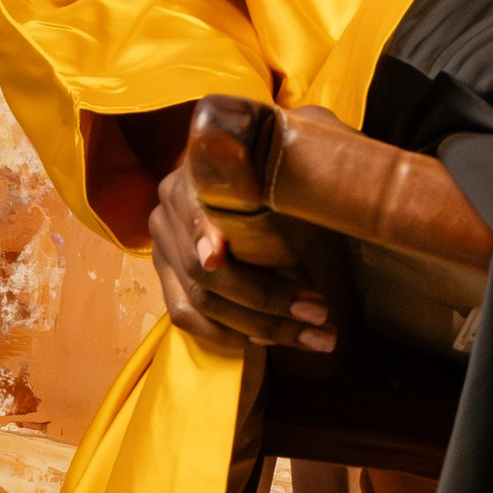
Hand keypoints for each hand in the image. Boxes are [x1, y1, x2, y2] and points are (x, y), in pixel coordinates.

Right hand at [148, 134, 341, 357]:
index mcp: (197, 169)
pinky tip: (270, 340)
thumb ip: (311, 153)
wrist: (267, 179)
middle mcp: (169, 205)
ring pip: (199, 301)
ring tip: (313, 335)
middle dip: (265, 298)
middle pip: (202, 269)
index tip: (216, 257)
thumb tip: (328, 168)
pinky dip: (230, 335)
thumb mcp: (304, 152)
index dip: (202, 232)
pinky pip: (187, 318)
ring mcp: (164, 245)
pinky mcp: (170, 277)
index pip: (193, 205)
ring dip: (259, 327)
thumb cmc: (292, 167)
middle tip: (320, 313)